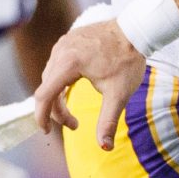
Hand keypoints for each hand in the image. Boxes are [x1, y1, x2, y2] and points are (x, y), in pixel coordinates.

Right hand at [35, 20, 150, 151]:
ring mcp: (63, 43)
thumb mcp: (119, 95)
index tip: (46, 131)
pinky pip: (56, 65)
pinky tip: (73, 90)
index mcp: (68, 63)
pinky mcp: (68, 41)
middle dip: (57, 110)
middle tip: (75, 125)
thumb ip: (108, 121)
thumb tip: (105, 147)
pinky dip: (60, 82)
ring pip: (50, 77)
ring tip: (73, 112)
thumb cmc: (128, 60)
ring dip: (58, 97)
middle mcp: (60, 51)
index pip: (44, 95)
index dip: (42, 116)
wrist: (136, 30)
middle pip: (47, 88)